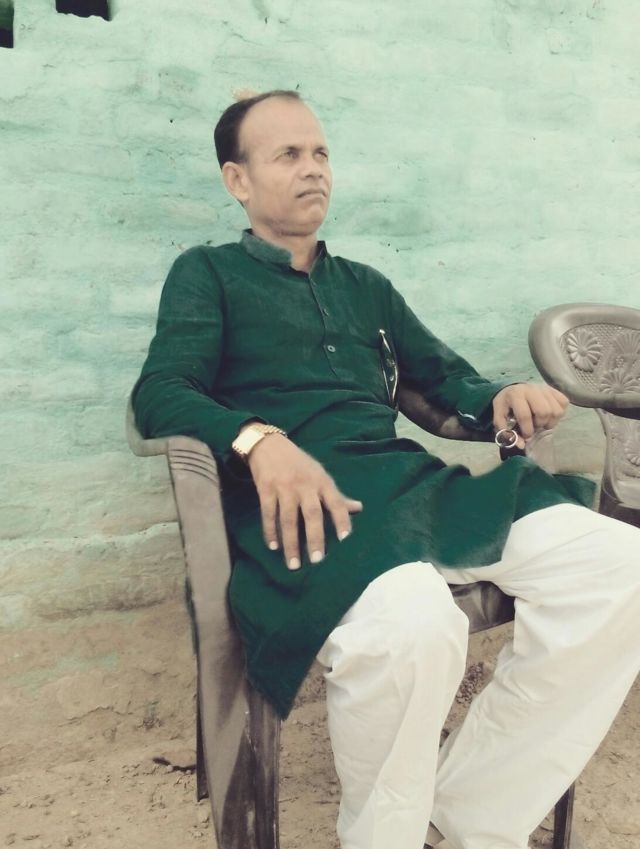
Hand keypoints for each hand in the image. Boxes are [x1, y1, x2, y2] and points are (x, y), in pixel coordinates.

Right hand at [247, 433, 363, 570]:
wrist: (269, 445)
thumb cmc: (299, 463)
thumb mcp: (320, 475)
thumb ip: (337, 495)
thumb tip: (359, 508)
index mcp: (321, 481)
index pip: (335, 502)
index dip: (341, 520)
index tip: (345, 539)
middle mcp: (305, 485)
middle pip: (312, 514)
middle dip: (315, 538)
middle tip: (317, 561)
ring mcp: (284, 487)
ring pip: (288, 518)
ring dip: (291, 543)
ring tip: (293, 564)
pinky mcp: (265, 488)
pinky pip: (268, 513)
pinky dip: (270, 531)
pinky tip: (273, 546)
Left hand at [492, 383, 568, 448]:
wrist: (514, 389)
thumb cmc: (507, 406)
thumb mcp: (500, 418)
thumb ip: (506, 433)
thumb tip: (521, 445)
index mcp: (515, 395)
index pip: (525, 415)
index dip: (527, 430)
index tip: (526, 436)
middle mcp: (531, 389)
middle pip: (544, 412)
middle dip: (539, 424)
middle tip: (534, 426)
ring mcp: (544, 388)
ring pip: (556, 410)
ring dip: (550, 421)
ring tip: (541, 421)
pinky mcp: (554, 390)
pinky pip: (564, 403)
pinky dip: (558, 414)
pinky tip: (548, 415)